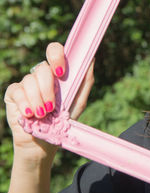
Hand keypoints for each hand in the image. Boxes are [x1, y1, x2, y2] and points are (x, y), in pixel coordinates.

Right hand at [4, 42, 94, 161]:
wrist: (45, 142)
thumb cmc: (64, 120)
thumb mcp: (78, 101)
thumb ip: (85, 80)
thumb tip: (91, 57)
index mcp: (58, 73)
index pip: (55, 50)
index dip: (56, 55)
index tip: (61, 72)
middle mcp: (42, 75)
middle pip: (42, 68)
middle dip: (48, 87)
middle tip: (52, 106)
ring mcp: (27, 83)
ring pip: (30, 80)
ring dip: (38, 100)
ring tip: (43, 115)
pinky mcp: (14, 93)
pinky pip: (18, 90)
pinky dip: (26, 104)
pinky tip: (30, 115)